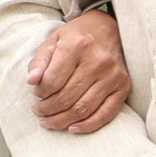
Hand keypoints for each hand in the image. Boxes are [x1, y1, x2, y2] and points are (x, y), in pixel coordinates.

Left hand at [28, 7, 128, 134]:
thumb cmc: (77, 36)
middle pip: (66, 97)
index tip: (36, 94)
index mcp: (77, 45)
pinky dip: (88, 126)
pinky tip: (73, 128)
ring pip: (83, 109)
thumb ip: (40, 61)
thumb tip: (31, 82)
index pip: (52, 81)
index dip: (40, 93)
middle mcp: (98, 60)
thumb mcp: (54, 40)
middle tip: (39, 111)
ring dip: (62, 120)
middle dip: (47, 109)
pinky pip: (106, 113)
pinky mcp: (124, 86)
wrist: (109, 28)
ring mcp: (113, 75)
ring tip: (49, 121)